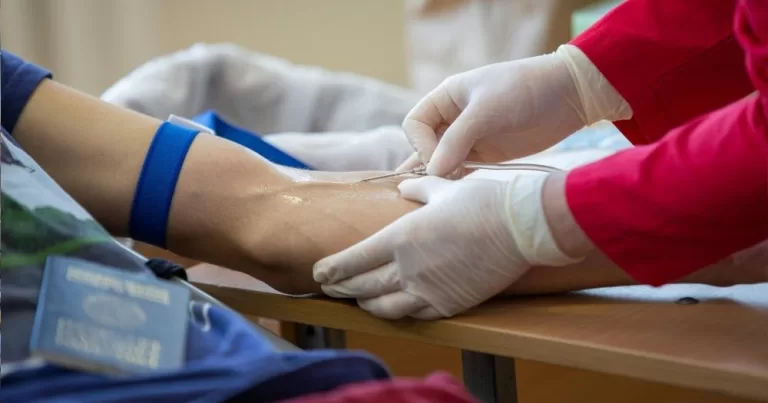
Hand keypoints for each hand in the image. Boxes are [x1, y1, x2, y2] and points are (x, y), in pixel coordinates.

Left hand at [313, 174, 584, 319]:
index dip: (332, 269)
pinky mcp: (449, 305)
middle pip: (362, 285)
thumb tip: (406, 185)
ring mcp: (427, 290)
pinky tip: (393, 309)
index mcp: (400, 237)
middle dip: (342, 288)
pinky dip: (398, 313)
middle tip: (329, 289)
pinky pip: (414, 315)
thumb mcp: (444, 187)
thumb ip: (419, 189)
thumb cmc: (483, 200)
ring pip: (384, 307)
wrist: (522, 226)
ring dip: (366, 304)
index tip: (318, 274)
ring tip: (359, 300)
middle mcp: (407, 268)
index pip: (353, 260)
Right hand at [399, 45, 631, 175]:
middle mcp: (453, 118)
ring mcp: (469, 138)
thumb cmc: (524, 90)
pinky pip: (462, 170)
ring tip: (443, 194)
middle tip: (441, 182)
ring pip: (442, 161)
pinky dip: (457, 181)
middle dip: (428, 164)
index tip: (439, 160)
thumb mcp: (486, 110)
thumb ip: (457, 140)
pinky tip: (456, 194)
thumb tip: (432, 172)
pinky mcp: (486, 155)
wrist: (568, 96)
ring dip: (441, 176)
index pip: (415, 125)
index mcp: (446, 97)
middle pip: (425, 145)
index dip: (421, 145)